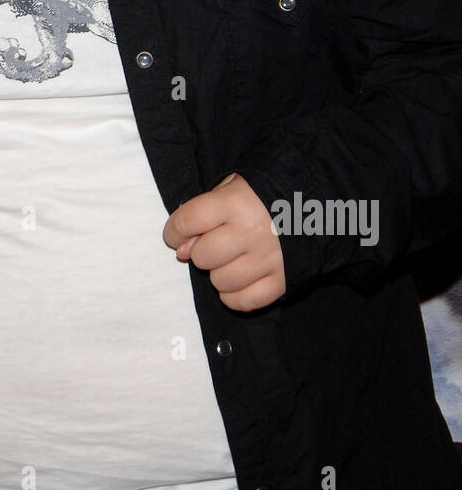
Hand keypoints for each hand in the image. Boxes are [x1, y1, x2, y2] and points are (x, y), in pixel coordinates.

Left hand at [162, 172, 285, 311]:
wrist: (316, 202)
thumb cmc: (266, 193)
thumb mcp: (232, 188)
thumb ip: (202, 213)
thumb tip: (182, 249)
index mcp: (236, 202)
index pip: (187, 221)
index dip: (174, 231)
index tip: (176, 235)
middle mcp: (251, 232)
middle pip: (202, 256)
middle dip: (201, 251)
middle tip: (215, 243)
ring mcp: (268, 258)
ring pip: (220, 282)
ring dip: (219, 273)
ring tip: (231, 259)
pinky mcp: (283, 280)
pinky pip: (245, 301)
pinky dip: (235, 296)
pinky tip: (239, 280)